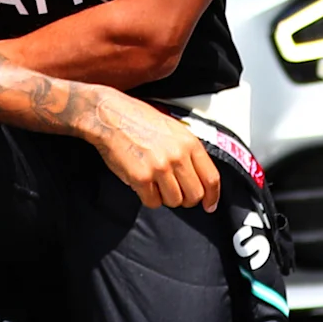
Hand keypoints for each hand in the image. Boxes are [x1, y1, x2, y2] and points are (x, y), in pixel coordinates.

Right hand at [88, 94, 220, 211]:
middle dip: (186, 198)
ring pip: (174, 201)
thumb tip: (198, 175)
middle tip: (175, 192)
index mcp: (189, 143)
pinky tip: (143, 184)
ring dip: (165, 197)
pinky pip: (153, 202)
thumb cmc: (138, 119)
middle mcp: (178, 156)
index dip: (212, 197)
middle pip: (195, 195)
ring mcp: (160, 168)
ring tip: (155, 183)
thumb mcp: (173, 128)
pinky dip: (148, 198)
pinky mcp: (141, 178)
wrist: (110, 116)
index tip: (210, 205)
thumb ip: (188, 151)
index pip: (211, 178)